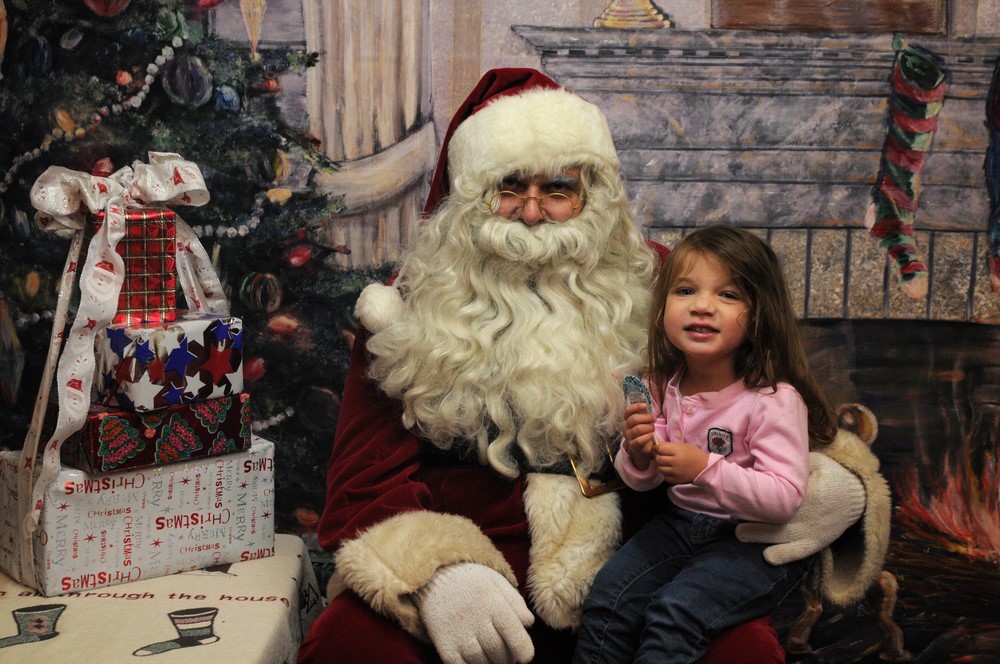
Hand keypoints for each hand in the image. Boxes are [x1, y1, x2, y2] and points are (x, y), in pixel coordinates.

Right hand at [415, 562, 534, 663]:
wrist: (434, 577)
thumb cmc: (470, 580)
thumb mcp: (497, 582)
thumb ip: (516, 603)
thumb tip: (528, 624)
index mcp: (494, 604)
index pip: (517, 638)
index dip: (525, 653)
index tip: (525, 656)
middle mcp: (477, 621)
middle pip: (500, 653)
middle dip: (507, 659)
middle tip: (506, 655)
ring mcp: (459, 634)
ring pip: (482, 662)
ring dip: (490, 663)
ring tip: (491, 655)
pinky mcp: (444, 645)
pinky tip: (474, 658)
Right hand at [623, 402, 655, 469]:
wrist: (642, 448)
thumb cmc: (643, 432)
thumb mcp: (642, 422)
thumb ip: (644, 415)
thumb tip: (649, 407)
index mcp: (627, 419)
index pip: (628, 411)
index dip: (636, 407)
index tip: (645, 405)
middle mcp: (625, 427)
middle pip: (634, 419)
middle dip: (647, 418)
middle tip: (654, 420)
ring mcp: (628, 436)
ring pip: (638, 429)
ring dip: (648, 428)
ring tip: (653, 429)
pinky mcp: (632, 445)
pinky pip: (639, 440)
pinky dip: (647, 437)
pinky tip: (651, 436)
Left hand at [655, 441, 707, 483]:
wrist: (705, 467)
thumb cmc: (694, 454)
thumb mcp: (683, 446)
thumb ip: (670, 445)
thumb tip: (657, 444)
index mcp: (677, 451)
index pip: (660, 449)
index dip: (657, 448)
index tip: (659, 449)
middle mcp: (675, 462)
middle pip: (658, 459)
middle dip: (658, 457)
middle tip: (662, 456)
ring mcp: (676, 472)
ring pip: (660, 469)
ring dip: (662, 466)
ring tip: (667, 464)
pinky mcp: (677, 480)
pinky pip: (665, 477)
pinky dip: (666, 474)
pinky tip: (671, 471)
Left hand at [736, 451, 865, 564]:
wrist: (859, 498)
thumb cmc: (832, 475)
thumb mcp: (819, 461)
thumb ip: (799, 462)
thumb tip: (773, 454)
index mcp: (810, 490)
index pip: (783, 491)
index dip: (762, 492)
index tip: (742, 489)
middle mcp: (809, 511)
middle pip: (779, 515)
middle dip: (755, 515)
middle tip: (732, 511)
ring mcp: (812, 529)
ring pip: (784, 535)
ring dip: (761, 535)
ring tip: (740, 533)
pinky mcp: (817, 542)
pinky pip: (800, 551)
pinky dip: (785, 555)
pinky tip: (768, 557)